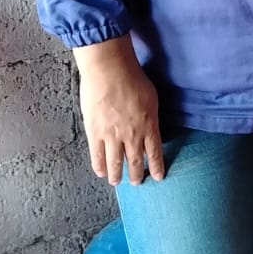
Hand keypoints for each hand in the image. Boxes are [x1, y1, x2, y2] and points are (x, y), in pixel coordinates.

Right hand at [74, 35, 164, 185]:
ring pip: (115, 162)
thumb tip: (149, 126)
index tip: (157, 177)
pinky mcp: (95, 132)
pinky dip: (99, 166)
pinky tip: (101, 172)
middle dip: (136, 175)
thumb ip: (150, 116)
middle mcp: (132, 135)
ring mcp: (113, 136)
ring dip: (116, 175)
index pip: (155, 152)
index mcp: (149, 126)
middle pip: (135, 161)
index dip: (156, 166)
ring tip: (116, 182)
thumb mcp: (151, 98)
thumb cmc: (132, 78)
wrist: (110, 70)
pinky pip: (97, 155)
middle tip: (136, 182)